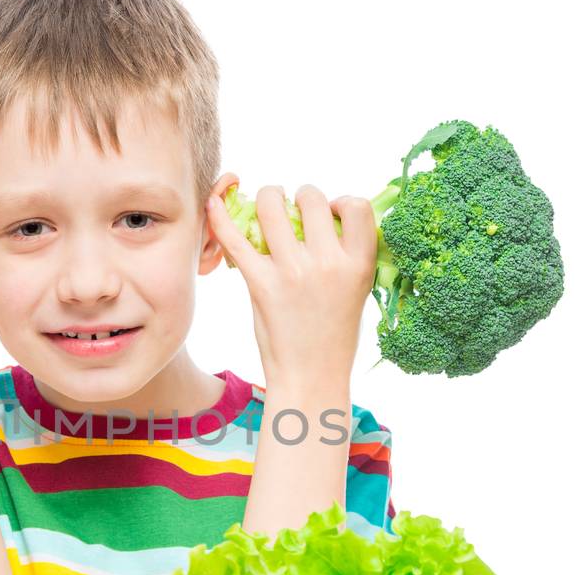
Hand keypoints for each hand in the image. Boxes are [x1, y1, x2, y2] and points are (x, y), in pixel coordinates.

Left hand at [206, 182, 377, 392]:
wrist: (311, 377)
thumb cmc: (335, 334)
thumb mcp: (357, 290)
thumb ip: (346, 252)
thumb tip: (325, 213)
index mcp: (360, 264)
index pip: (357, 205)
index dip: (341, 202)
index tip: (331, 216)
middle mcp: (328, 263)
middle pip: (311, 197)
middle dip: (300, 197)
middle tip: (293, 212)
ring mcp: (292, 272)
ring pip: (272, 204)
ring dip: (267, 198)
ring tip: (266, 207)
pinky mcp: (260, 283)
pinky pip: (234, 237)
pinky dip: (220, 215)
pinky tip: (215, 203)